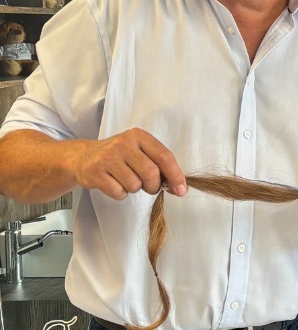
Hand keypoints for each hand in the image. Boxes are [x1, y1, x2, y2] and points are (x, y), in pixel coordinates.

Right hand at [71, 128, 185, 199]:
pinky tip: (113, 183)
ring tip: (126, 179)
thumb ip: (160, 165)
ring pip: (135, 185)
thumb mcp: (140, 152)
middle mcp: (123, 143)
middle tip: (148, 186)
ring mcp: (107, 157)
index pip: (164, 157)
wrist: (84, 157)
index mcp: (138, 136)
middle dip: (153, 186)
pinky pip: (119, 193)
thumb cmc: (120, 157)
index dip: (176, 176)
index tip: (181, 190)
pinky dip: (120, 194)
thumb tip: (180, 188)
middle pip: (151, 173)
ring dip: (135, 189)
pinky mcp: (95, 172)